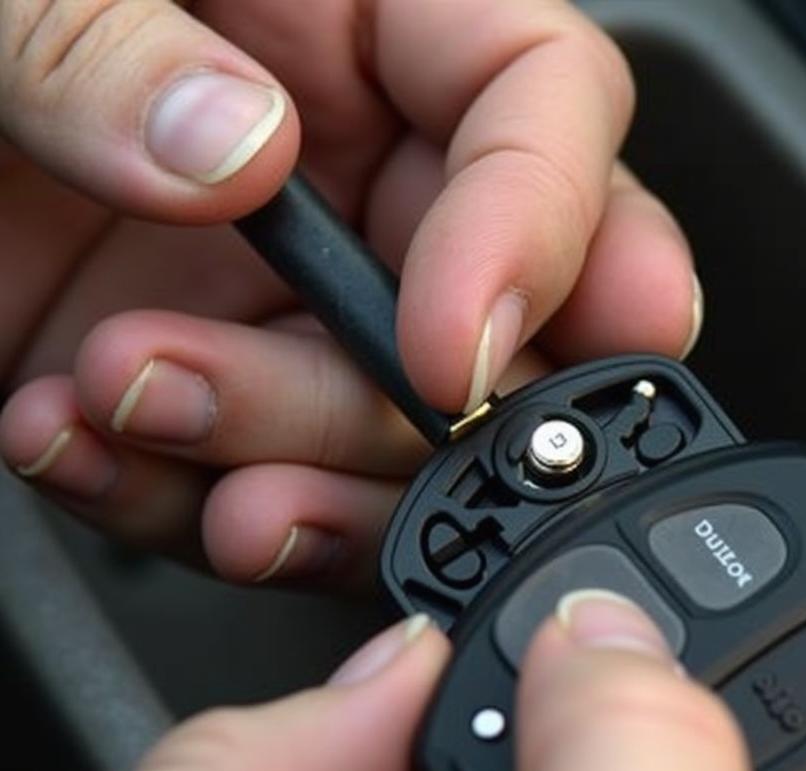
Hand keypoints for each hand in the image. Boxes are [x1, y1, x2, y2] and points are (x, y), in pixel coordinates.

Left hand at [0, 0, 699, 584]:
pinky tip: (73, 443)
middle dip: (413, 422)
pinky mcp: (212, 393)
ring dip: (276, 466)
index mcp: (361, 19)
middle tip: (311, 449)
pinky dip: (164, 499)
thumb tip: (234, 148)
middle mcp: (354, 175)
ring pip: (376, 438)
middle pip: (502, 324)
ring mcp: (288, 300)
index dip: (538, 236)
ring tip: (134, 409)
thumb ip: (106, 40)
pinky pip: (244, 486)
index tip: (455, 352)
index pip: (543, 102)